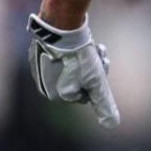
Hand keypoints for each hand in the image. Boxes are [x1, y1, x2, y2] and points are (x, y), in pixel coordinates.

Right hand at [27, 13, 120, 127]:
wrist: (61, 26)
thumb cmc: (79, 58)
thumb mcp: (97, 83)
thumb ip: (103, 104)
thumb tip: (112, 124)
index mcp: (54, 95)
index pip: (85, 93)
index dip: (96, 81)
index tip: (100, 68)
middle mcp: (43, 83)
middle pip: (78, 79)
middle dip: (93, 69)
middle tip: (100, 54)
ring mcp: (38, 66)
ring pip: (72, 65)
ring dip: (87, 58)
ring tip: (94, 45)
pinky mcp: (38, 49)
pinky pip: (61, 52)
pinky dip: (72, 48)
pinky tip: (80, 40)